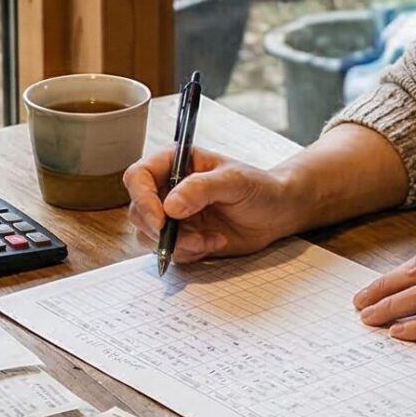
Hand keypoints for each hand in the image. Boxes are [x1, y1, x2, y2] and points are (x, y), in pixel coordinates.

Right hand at [125, 147, 306, 265]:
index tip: (161, 219)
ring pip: (148, 236)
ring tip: (209, 240)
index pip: (138, 176)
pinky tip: (214, 242)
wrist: (277, 214)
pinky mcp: (182, 238)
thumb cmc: (259, 188)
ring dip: (177, 244)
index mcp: (175, 163)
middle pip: (138, 210)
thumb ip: (201, 188)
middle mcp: (168, 188)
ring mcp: (173, 216)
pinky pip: (169, 252)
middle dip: (160, 230)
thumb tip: (170, 206)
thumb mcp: (234, 181)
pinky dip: (189, 253)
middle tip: (189, 238)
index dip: (142, 198)